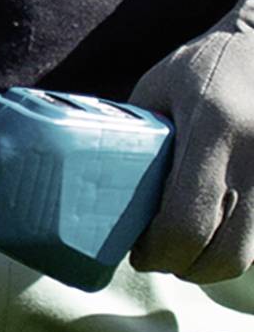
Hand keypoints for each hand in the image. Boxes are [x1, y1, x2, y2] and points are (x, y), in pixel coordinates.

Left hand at [130, 9, 253, 280]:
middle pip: (225, 255)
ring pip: (252, 253)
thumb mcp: (158, 91)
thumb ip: (136, 140)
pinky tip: (220, 224)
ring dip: (216, 260)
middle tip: (162, 255)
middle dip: (186, 267)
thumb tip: (94, 193)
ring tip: (190, 242)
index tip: (138, 253)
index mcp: (215, 128)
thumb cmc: (206, 64)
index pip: (186, 224)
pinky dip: (242, 243)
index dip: (158, 253)